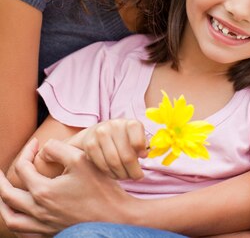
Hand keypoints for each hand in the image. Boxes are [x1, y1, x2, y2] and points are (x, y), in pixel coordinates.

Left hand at [0, 139, 134, 234]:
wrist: (115, 217)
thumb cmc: (100, 188)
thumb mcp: (81, 160)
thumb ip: (59, 149)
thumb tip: (44, 148)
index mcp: (43, 191)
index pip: (23, 169)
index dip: (27, 152)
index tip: (35, 142)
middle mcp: (39, 211)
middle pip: (8, 196)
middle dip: (2, 180)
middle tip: (1, 171)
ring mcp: (44, 225)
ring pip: (12, 219)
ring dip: (4, 205)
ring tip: (4, 194)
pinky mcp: (51, 233)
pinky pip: (24, 233)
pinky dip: (17, 223)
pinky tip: (21, 215)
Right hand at [60, 118, 146, 179]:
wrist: (97, 132)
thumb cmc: (123, 138)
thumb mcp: (136, 137)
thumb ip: (143, 145)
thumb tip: (144, 154)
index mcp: (130, 123)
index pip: (138, 141)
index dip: (142, 153)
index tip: (143, 158)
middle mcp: (115, 125)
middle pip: (127, 157)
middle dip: (133, 171)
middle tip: (136, 176)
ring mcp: (101, 134)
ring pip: (114, 163)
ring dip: (121, 174)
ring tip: (125, 176)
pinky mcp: (90, 144)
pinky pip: (102, 165)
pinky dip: (110, 173)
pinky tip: (114, 173)